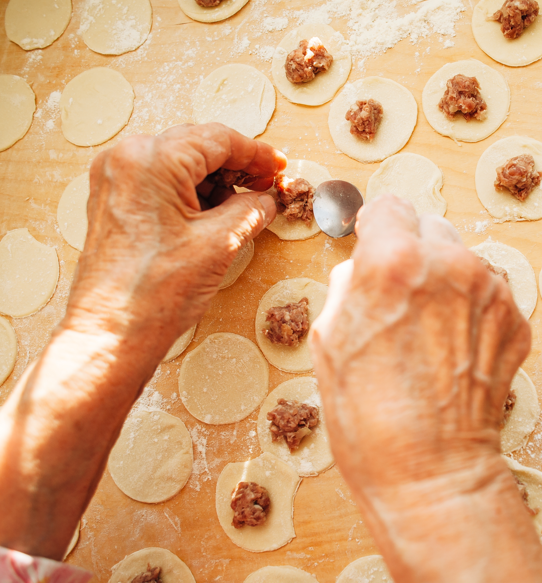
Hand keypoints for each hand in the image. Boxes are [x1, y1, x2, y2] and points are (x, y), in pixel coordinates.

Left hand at [66, 123, 285, 357]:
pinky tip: (215, 213)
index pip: (217, 139)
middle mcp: (126, 160)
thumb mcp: (221, 243)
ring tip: (244, 205)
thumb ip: (251, 210)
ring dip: (214, 179)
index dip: (255, 152)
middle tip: (266, 184)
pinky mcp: (113, 201)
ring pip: (178, 163)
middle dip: (235, 165)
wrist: (112, 332)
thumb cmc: (154, 292)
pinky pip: (160, 181)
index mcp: (151, 160)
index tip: (277, 165)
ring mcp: (115, 180)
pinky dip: (190, 192)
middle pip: (196, 145)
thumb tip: (266, 199)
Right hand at [310, 194, 530, 494]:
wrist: (432, 471)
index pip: (390, 207)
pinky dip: (473, 313)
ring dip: (447, 283)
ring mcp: (492, 292)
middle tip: (401, 300)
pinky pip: (490, 296)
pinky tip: (453, 352)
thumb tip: (362, 267)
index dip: (377, 229)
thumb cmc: (370, 418)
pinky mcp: (516, 320)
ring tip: (428, 335)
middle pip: (431, 230)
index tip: (375, 245)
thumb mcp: (328, 340)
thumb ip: (349, 285)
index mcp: (395, 260)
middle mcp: (451, 264)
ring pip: (464, 262)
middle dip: (414, 255)